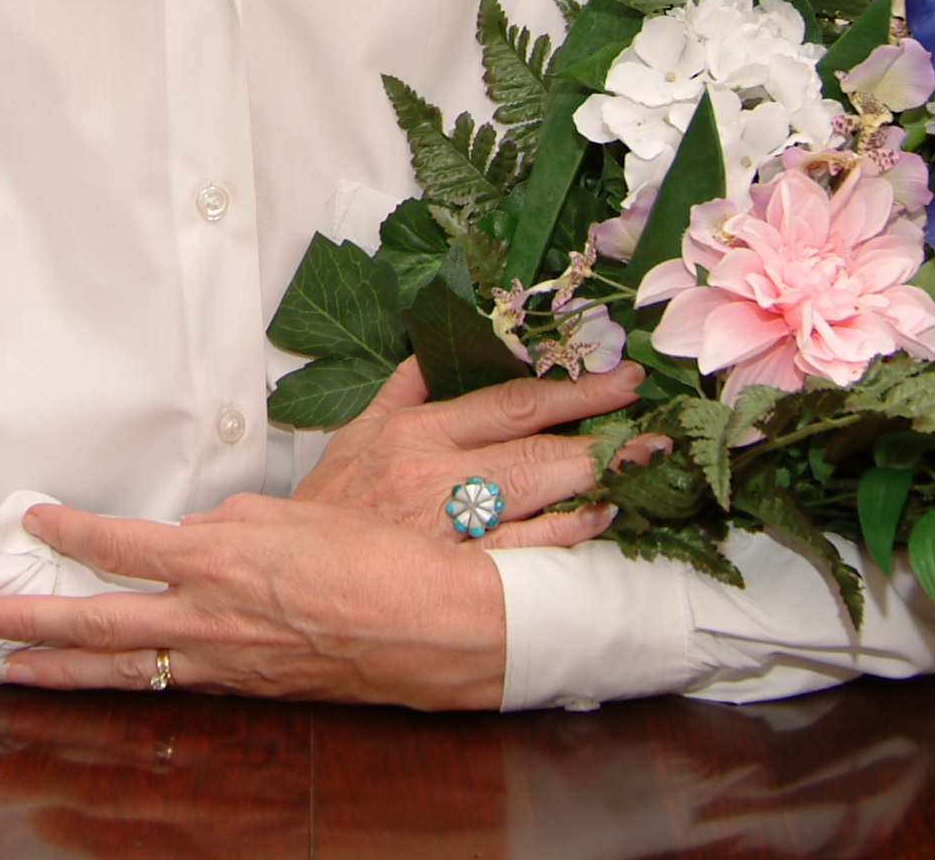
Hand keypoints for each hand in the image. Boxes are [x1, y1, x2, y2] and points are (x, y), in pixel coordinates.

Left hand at [0, 496, 508, 707]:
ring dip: (59, 670)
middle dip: (30, 620)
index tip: (32, 522)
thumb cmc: (377, 561)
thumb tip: (193, 534)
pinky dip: (125, 684)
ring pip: (121, 669)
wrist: (431, 626)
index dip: (69, 533)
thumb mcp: (295, 516)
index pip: (121, 545)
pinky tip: (101, 684)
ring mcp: (223, 662)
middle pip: (98, 622)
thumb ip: (230, 525)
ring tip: (9, 668)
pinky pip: (168, 686)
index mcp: (219, 559)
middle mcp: (209, 616)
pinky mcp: (244, 689)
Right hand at [295, 357, 650, 547]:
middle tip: (652, 421)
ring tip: (642, 463)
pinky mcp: (456, 579)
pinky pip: (523, 552)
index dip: (570, 389)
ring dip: (594, 478)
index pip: (509, 401)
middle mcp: (436, 476)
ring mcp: (448, 529)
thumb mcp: (353, 436)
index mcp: (414, 432)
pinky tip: (599, 520)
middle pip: (534, 445)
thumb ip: (401, 388)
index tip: (618, 378)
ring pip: (536, 494)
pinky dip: (565, 534)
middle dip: (600, 429)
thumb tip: (436, 348)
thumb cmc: (325, 512)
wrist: (282, 585)